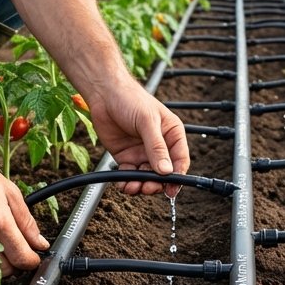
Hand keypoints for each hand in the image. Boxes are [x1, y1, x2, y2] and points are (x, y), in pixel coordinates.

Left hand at [86, 77, 189, 195]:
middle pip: (163, 173)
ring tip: (133, 187)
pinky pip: (129, 175)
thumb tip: (166, 171)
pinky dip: (127, 182)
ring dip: (141, 185)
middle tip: (147, 187)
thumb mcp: (147, 122)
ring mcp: (142, 152)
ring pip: (146, 177)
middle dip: (156, 183)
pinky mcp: (126, 156)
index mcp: (172, 134)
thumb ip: (156, 147)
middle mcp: (159, 146)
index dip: (177, 177)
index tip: (171, 190)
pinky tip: (124, 184)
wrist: (104, 94)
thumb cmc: (130, 99)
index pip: (180, 160)